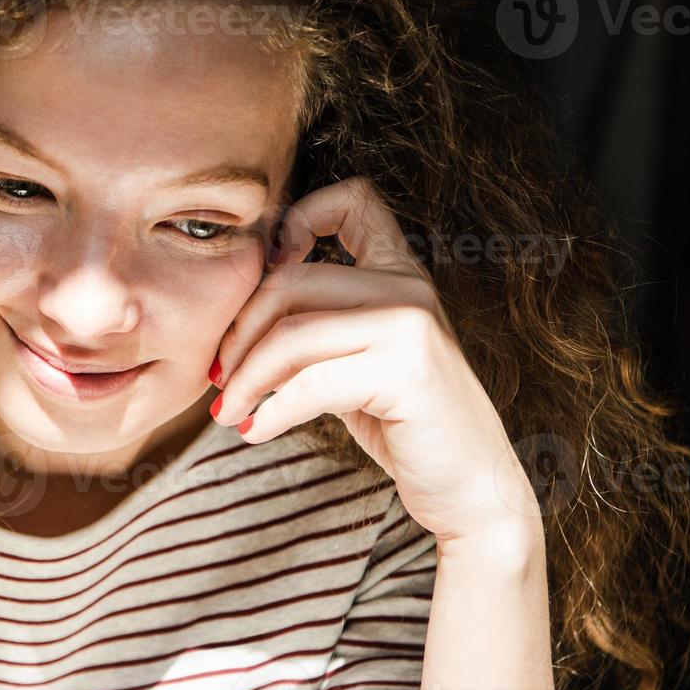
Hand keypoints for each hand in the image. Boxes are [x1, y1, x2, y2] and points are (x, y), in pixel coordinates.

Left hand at [208, 175, 541, 546]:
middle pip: (291, 280)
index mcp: (400, 272)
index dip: (298, 218)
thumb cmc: (404, 426)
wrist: (470, 490)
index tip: (262, 277)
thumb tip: (233, 324)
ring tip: (228, 411)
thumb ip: (314, 329)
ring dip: (246, 378)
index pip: (355, 199)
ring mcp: (412, 325)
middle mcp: (410, 287)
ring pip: (292, 332)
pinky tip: (255, 431)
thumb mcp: (354, 363)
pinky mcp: (407, 370)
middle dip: (239, 332)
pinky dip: (271, 410)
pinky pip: (311, 382)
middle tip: (219, 377)